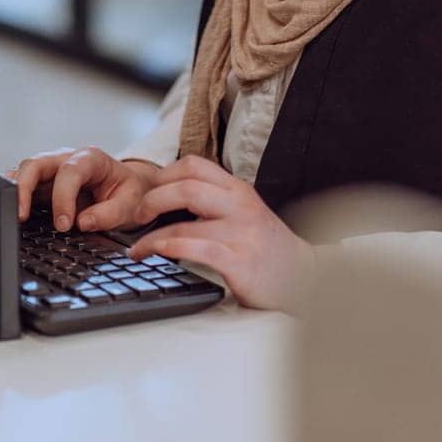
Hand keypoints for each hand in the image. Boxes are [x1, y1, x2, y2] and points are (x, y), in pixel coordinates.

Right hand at [6, 147, 160, 231]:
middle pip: (36, 163)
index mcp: (91, 158)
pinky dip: (14, 195)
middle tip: (22, 217)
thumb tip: (83, 222)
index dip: (63, 198)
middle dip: (24, 187)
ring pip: (24, 171)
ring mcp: (52, 169)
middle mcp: (67, 158)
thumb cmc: (128, 193)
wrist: (127, 188)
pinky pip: (22, 183)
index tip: (64, 225)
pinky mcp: (43, 184)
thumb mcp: (131, 203)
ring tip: (13, 216)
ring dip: (15, 191)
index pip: (69, 171)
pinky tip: (11, 211)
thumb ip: (110, 213)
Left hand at [127, 155, 317, 311]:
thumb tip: (171, 201)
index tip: (147, 191)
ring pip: (183, 222)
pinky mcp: (239, 261)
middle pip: (184, 186)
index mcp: (238, 189)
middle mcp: (239, 205)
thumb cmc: (268, 248)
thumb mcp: (245, 213)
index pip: (194, 165)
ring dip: (151, 235)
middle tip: (137, 217)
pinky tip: (156, 255)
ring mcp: (240, 232)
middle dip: (151, 200)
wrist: (304, 277)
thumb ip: (217, 203)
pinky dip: (168, 249)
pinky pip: (195, 249)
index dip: (163, 174)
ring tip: (137, 248)